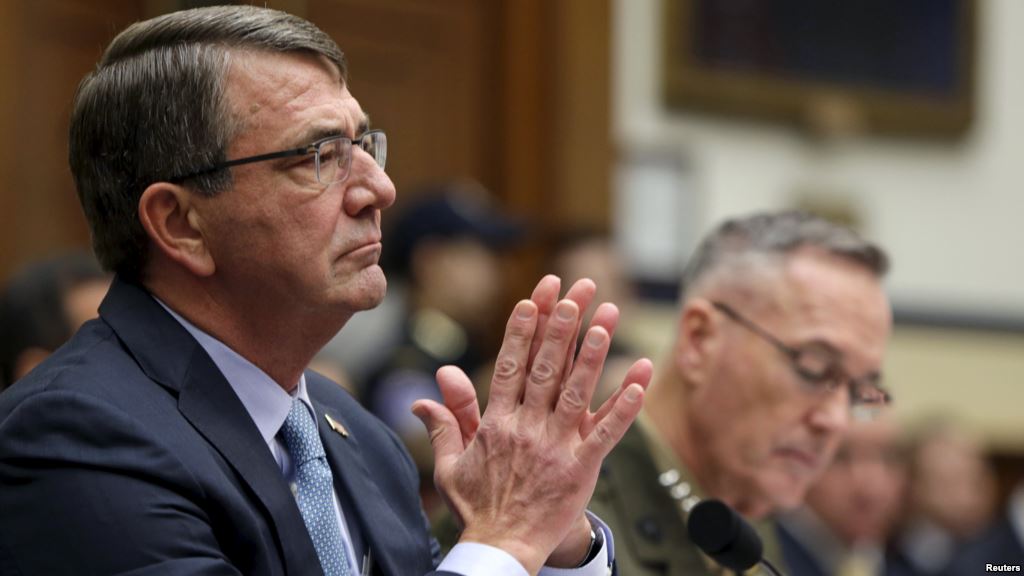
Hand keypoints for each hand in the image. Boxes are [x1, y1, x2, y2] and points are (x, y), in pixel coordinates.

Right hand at [412, 276, 652, 573]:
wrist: (501, 548)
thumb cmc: (477, 507)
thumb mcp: (450, 464)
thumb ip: (445, 423)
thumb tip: (427, 391)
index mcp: (496, 422)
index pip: (510, 364)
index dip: (524, 328)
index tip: (535, 297)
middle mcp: (526, 427)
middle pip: (546, 366)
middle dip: (562, 324)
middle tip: (577, 290)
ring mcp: (556, 446)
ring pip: (577, 390)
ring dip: (593, 351)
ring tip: (608, 316)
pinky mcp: (581, 468)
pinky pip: (607, 431)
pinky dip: (625, 403)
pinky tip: (641, 376)